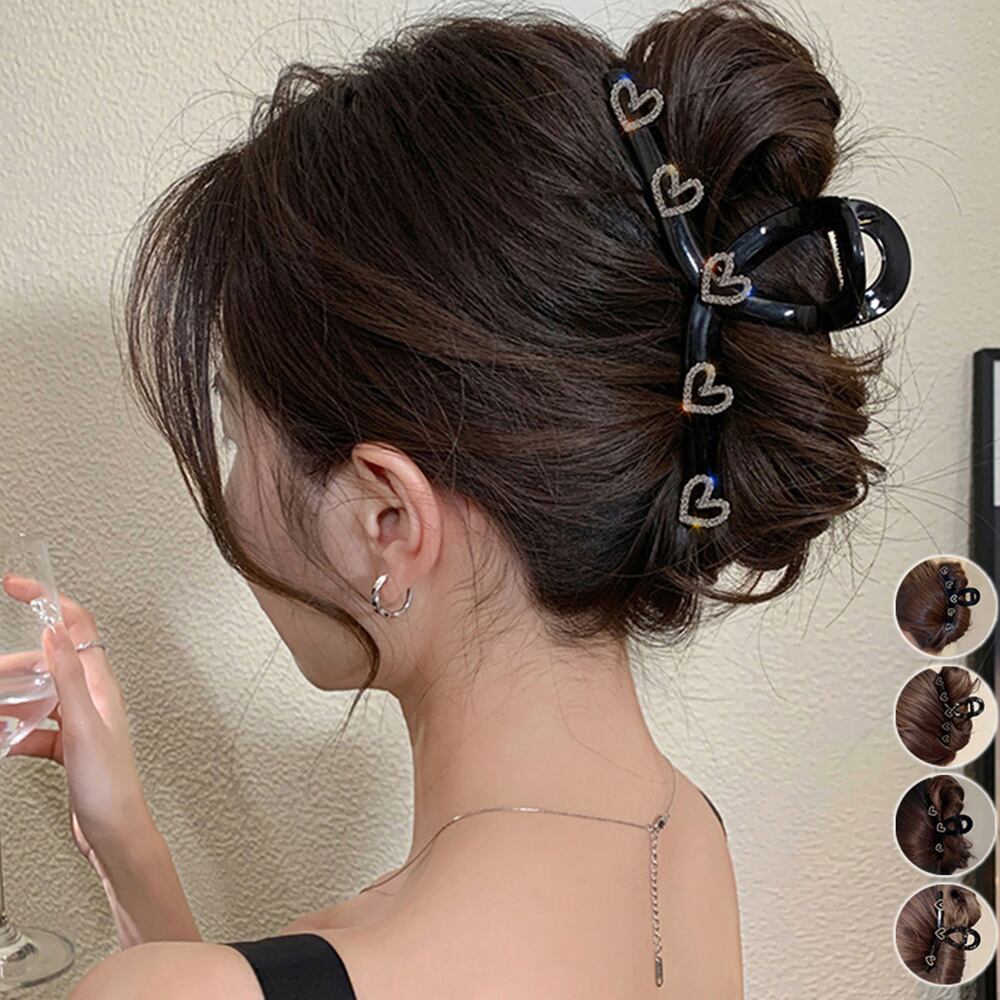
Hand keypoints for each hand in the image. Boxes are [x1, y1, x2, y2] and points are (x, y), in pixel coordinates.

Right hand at [0, 575, 155, 873]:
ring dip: (7, 701)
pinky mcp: (67, 746)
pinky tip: (4, 740)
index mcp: (101, 685)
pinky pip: (32, 727)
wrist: (115, 834)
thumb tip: (55, 631)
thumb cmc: (110, 787)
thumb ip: (69, 678)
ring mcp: (79, 722)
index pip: (75, 627)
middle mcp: (92, 698)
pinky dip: (13, 731)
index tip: (16, 586)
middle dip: (9, 667)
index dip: (48, 600)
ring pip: (35, 697)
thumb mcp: (85, 726)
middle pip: (44, 664)